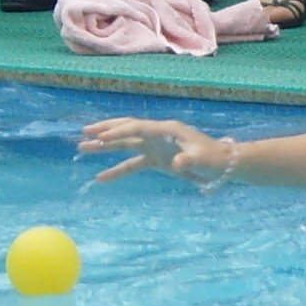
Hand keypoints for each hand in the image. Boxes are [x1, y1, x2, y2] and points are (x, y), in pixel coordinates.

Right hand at [76, 116, 229, 184]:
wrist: (222, 163)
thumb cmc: (214, 158)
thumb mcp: (203, 159)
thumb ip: (189, 160)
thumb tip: (177, 163)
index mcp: (167, 130)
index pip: (138, 128)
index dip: (119, 132)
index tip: (101, 136)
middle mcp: (158, 134)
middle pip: (127, 130)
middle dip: (105, 131)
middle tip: (84, 134)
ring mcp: (155, 146)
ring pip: (125, 144)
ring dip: (105, 146)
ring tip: (83, 147)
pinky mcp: (156, 159)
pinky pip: (131, 163)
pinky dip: (117, 169)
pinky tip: (101, 177)